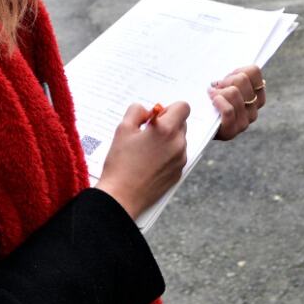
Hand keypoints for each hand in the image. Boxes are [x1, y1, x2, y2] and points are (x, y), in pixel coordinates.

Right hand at [96, 101, 189, 218]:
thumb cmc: (120, 163)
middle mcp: (178, 144)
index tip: (157, 116)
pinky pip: (177, 156)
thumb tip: (147, 111)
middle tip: (147, 133)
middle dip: (167, 124)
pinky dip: (167, 155)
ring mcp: (180, 160)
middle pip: (182, 124)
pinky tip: (150, 163)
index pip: (184, 107)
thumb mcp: (123, 129)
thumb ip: (136, 111)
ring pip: (179, 140)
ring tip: (146, 150)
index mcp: (166, 130)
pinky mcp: (178, 173)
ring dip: (167, 140)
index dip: (170, 108)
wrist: (121, 196)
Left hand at [210, 65, 266, 140]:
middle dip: (226, 80)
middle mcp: (254, 109)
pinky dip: (218, 102)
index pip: (254, 71)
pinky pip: (228, 110)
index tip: (227, 77)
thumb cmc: (209, 100)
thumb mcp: (222, 84)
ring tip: (212, 95)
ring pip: (234, 93)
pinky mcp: (232, 132)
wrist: (198, 126)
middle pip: (242, 80)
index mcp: (256, 95)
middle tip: (216, 87)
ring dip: (218, 92)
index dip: (238, 70)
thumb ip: (230, 75)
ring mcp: (244, 122)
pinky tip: (212, 101)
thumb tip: (228, 64)